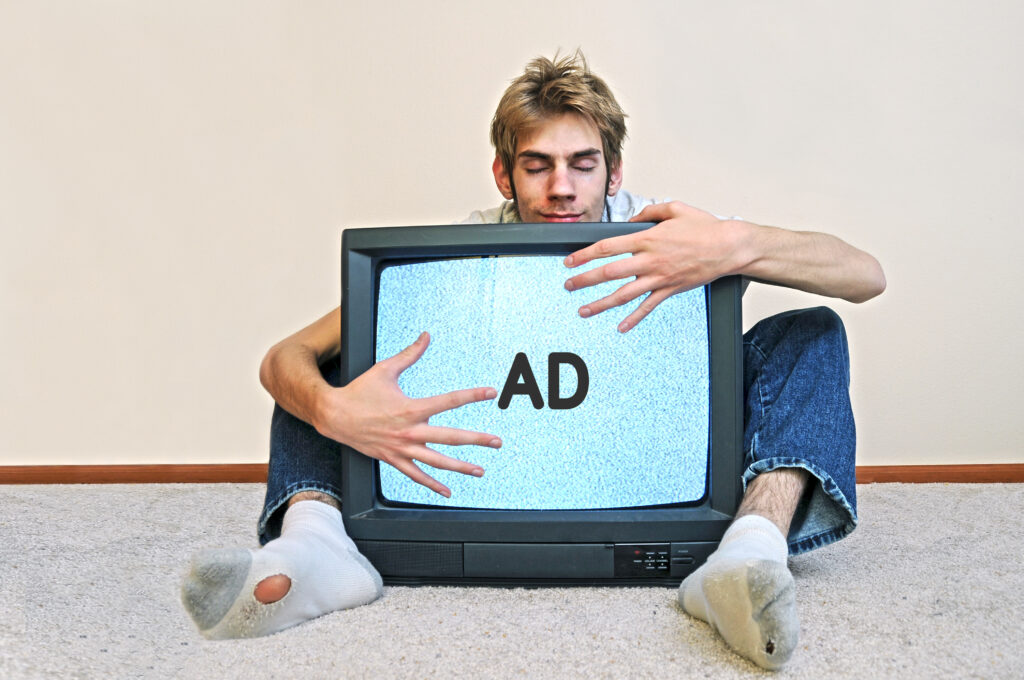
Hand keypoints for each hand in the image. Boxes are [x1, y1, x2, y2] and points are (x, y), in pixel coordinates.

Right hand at [314, 332, 501, 497]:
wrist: (333, 415)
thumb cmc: (359, 391)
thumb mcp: (385, 369)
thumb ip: (410, 354)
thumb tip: (426, 335)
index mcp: (411, 408)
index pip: (449, 401)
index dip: (472, 395)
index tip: (491, 393)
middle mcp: (409, 431)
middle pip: (450, 437)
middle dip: (477, 440)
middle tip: (497, 442)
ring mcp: (402, 448)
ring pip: (437, 461)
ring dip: (460, 467)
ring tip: (480, 470)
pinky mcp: (392, 459)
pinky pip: (416, 475)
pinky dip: (432, 485)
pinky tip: (448, 491)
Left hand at [563, 201, 744, 331]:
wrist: (729, 247)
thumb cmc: (705, 227)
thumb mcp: (675, 208)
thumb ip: (649, 212)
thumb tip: (631, 219)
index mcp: (647, 239)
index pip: (607, 247)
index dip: (585, 254)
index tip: (569, 260)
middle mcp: (649, 260)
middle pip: (609, 272)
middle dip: (585, 280)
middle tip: (568, 286)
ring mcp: (659, 278)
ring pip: (624, 294)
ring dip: (601, 304)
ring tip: (583, 311)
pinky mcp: (670, 290)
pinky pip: (648, 307)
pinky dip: (633, 318)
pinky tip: (620, 327)